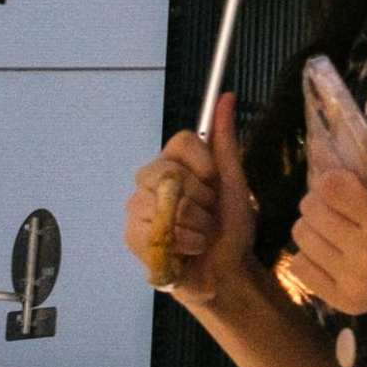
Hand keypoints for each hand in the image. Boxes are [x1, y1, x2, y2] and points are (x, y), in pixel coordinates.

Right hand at [135, 97, 263, 310]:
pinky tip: (186, 250)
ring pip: (164, 203)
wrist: (226, 270)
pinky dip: (182, 243)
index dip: (202, 163)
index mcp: (176, 162)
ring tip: (200, 235)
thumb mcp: (234, 181)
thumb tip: (226, 96)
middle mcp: (152, 179)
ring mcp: (137, 207)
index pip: (180, 141)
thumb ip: (225, 141)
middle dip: (201, 200)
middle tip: (209, 214)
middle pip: (169, 172)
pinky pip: (154, 229)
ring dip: (195, 225)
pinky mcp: (132, 235)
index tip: (215, 181)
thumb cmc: (231, 226)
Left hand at [287, 124, 366, 314]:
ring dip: (314, 225)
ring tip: (339, 224)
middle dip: (321, 200)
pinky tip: (335, 249)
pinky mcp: (345, 302)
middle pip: (311, 212)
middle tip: (342, 203)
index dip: (333, 177)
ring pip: (301, 239)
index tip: (347, 180)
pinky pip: (299, 268)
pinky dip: (310, 254)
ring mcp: (356, 284)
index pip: (330, 188)